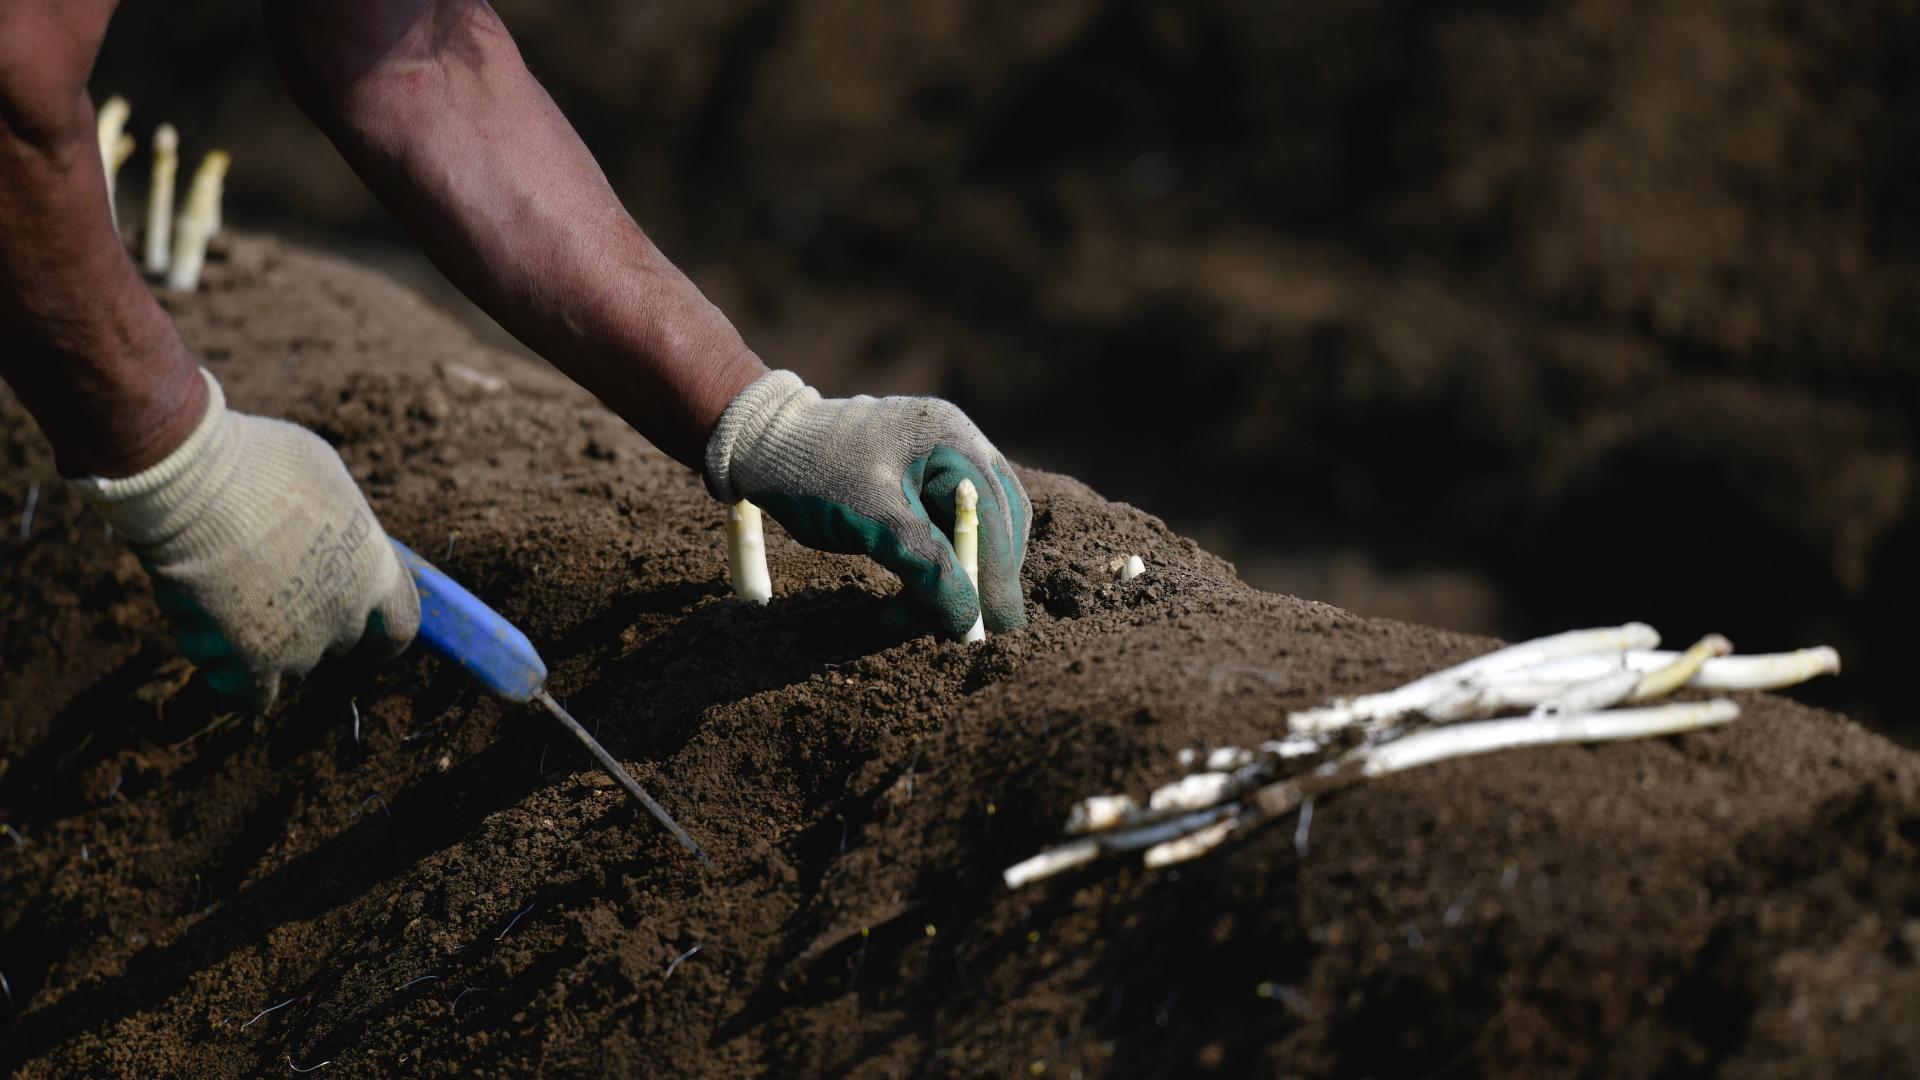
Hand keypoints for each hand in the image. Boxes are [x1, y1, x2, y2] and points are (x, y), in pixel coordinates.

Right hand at [71, 369, 419, 707]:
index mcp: (376, 573)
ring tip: (221, 586)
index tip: (357, 622)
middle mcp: (347, 618)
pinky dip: (228, 673)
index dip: (374, 628)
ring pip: (285, 664)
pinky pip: (247, 696)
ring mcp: (300, 647)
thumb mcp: (324, 480)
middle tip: (268, 588)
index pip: (397, 627)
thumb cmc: (259, 466)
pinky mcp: (250, 664)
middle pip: (335, 645)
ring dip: (257, 640)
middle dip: (308, 625)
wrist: (196, 484)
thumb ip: (336, 524)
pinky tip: (211, 637)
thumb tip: (330, 534)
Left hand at [704, 370, 1030, 636]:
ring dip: (945, 586)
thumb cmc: (811, 472)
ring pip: (968, 538)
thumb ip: (925, 565)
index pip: (996, 513)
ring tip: (901, 621)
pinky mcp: (918, 491)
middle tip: (956, 632)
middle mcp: (955, 448)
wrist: (757, 446)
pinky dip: (927, 575)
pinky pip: (941, 539)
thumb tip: (969, 620)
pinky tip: (902, 605)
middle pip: (993, 525)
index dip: (999, 572)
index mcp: (951, 439)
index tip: (995, 624)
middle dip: (974, 582)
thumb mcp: (870, 520)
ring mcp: (939, 468)